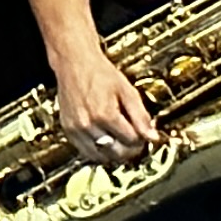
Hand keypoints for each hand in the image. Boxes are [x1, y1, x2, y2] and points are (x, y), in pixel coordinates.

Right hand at [53, 42, 164, 168]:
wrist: (74, 63)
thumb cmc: (99, 73)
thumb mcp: (126, 90)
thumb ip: (141, 115)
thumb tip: (152, 136)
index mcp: (104, 113)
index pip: (131, 140)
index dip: (141, 138)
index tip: (143, 133)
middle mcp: (88, 124)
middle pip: (116, 152)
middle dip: (130, 149)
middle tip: (134, 141)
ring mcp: (76, 128)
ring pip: (101, 157)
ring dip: (114, 154)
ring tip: (120, 143)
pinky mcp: (68, 130)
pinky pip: (85, 152)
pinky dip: (98, 152)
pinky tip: (105, 142)